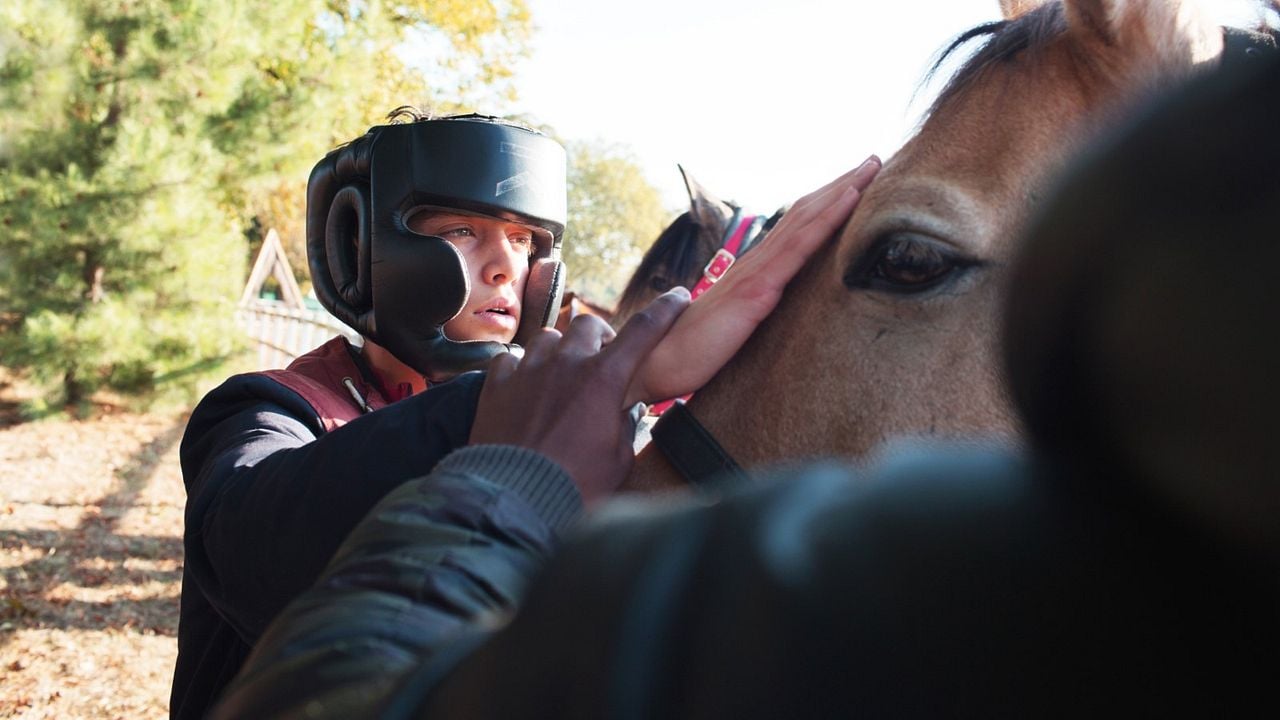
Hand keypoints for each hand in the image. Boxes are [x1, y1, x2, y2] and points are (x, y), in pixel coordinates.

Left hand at [470, 289, 690, 503]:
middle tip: (602, 361)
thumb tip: (626, 410)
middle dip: (600, 337)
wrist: (514, 501)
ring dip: (559, 349)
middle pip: (588, 325)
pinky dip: (521, 367)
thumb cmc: (575, 486)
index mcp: (604, 379)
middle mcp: (566, 364)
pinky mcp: (496, 386)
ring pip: (547, 337)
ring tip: (561, 373)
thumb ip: (625, 426)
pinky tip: (524, 386)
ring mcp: (527, 371)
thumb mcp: (618, 460)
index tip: (680, 296)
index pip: (644, 330)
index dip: (665, 309)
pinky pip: (510, 358)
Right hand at [626, 156, 880, 404]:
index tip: (854, 183)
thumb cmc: (692, 350)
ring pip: (806, 221)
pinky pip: (799, 248)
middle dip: (840, 185)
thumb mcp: (734, 325)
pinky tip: (850, 199)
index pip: (794, 228)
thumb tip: (767, 307)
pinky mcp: (757, 290)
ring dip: (841, 191)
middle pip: (804, 213)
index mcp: (754, 271)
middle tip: (873, 160)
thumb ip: (752, 308)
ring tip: (871, 167)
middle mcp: (756, 262)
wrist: (658, 362)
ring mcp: (757, 272)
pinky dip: (827, 219)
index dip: (824, 204)